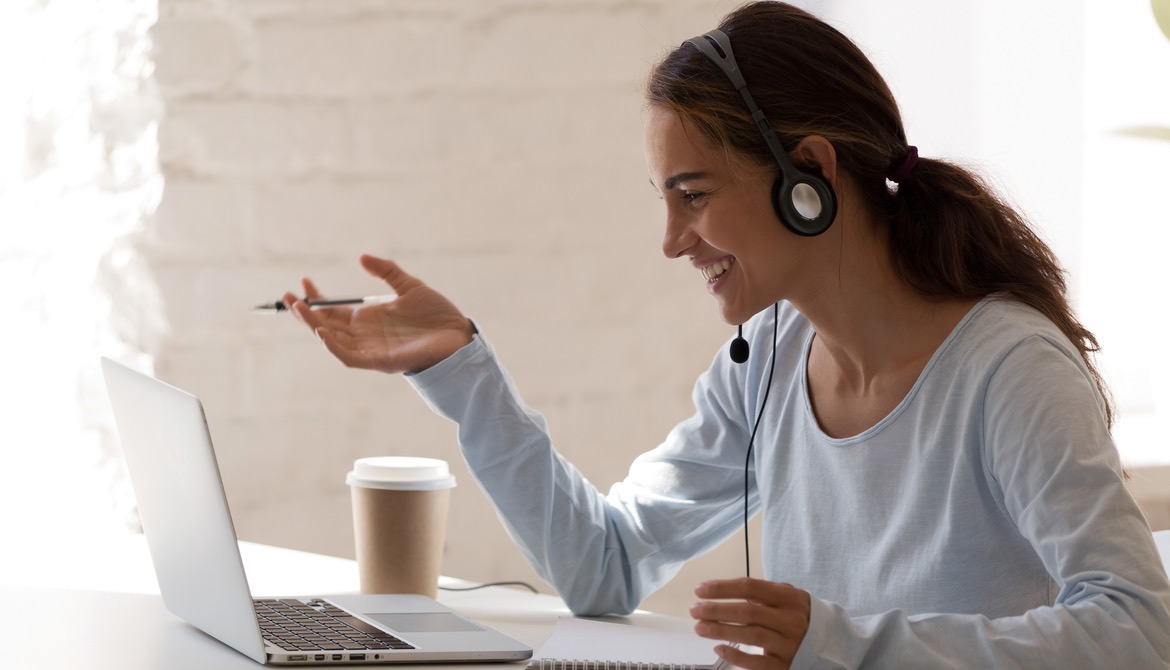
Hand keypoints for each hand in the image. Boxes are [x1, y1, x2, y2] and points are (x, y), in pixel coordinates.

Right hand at [283, 255, 475, 373]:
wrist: (459, 335)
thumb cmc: (437, 315)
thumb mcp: (409, 286)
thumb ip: (386, 272)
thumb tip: (361, 257)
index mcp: (369, 318)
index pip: (333, 310)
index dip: (317, 298)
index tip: (304, 281)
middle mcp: (365, 335)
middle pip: (326, 325)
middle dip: (305, 313)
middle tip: (288, 297)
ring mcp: (371, 349)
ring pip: (332, 341)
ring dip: (314, 326)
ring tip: (300, 309)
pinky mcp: (380, 361)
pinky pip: (349, 357)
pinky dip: (334, 347)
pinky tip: (322, 332)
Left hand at [690, 578, 810, 669]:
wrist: (828, 642)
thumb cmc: (797, 615)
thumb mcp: (786, 596)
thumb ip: (760, 592)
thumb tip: (719, 590)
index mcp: (788, 597)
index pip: (750, 587)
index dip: (722, 588)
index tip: (700, 590)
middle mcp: (790, 620)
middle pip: (748, 612)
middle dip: (717, 610)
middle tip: (695, 610)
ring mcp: (789, 644)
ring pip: (751, 636)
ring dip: (721, 630)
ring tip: (699, 627)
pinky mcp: (785, 666)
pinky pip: (758, 663)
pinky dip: (737, 656)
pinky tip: (718, 649)